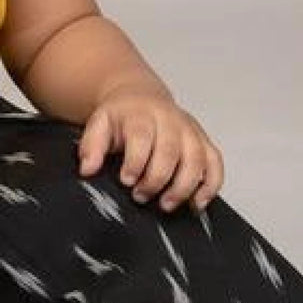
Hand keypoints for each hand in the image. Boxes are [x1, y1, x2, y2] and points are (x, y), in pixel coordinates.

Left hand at [76, 89, 224, 213]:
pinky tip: (197, 203)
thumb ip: (91, 146)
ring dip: (183, 186)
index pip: (142, 137)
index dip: (136, 162)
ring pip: (196, 159)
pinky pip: (215, 163)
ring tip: (165, 204)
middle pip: (170, 151)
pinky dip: (211, 185)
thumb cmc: (120, 118)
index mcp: (141, 115)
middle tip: (141, 197)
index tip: (127, 181)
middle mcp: (169, 120)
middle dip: (156, 179)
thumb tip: (87, 169)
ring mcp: (189, 131)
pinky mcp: (203, 142)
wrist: (140, 98)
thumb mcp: (99, 124)